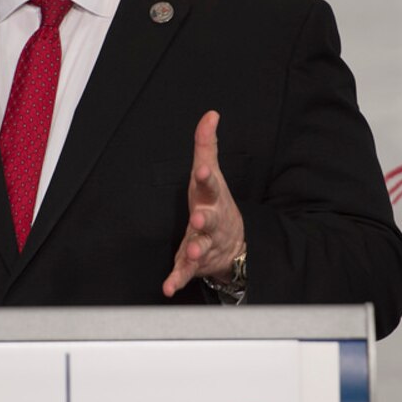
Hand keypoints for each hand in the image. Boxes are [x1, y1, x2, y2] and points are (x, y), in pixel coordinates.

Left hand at [162, 111, 245, 296]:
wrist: (233, 245)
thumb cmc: (214, 202)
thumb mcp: (211, 173)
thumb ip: (206, 144)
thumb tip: (210, 114)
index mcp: (211, 198)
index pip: (210, 185)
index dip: (207, 177)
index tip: (203, 169)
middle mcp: (210, 221)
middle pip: (210, 220)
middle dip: (205, 220)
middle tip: (199, 219)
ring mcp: (204, 244)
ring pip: (200, 247)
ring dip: (195, 251)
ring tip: (190, 254)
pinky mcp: (194, 264)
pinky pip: (185, 273)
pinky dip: (177, 280)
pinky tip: (168, 287)